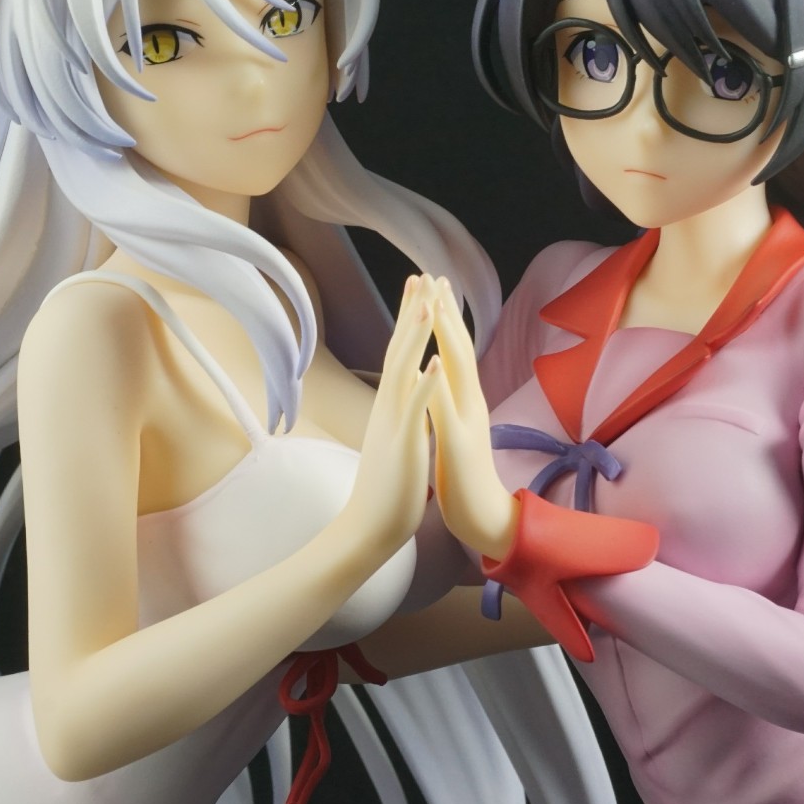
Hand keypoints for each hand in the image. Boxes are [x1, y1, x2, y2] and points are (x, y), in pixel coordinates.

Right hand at [342, 276, 441, 555]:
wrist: (368, 528)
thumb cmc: (385, 488)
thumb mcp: (396, 439)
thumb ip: (402, 412)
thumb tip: (409, 389)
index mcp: (391, 406)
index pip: (401, 354)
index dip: (410, 320)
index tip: (419, 288)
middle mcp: (389, 407)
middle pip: (399, 350)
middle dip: (411, 312)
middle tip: (420, 275)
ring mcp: (393, 424)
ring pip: (404, 372)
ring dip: (416, 337)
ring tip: (427, 303)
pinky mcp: (402, 445)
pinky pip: (415, 410)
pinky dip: (426, 385)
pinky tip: (435, 362)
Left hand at [422, 277, 517, 560]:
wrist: (487, 521)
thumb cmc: (465, 479)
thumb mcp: (453, 433)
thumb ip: (449, 406)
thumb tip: (439, 381)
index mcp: (464, 402)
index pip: (453, 351)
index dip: (442, 318)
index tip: (430, 286)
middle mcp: (470, 405)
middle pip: (459, 349)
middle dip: (446, 311)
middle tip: (435, 274)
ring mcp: (468, 423)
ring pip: (458, 371)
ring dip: (448, 334)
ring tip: (439, 301)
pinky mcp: (460, 446)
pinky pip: (448, 410)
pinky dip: (441, 385)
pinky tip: (433, 363)